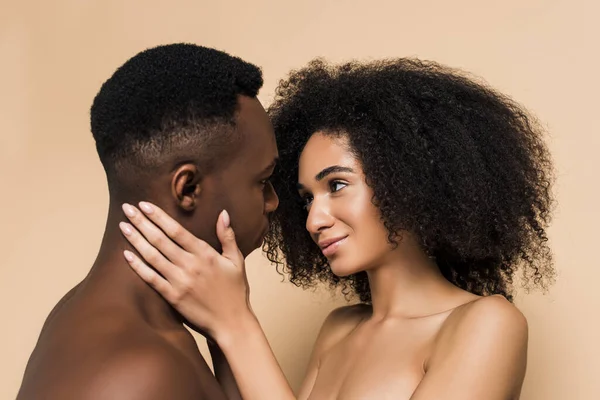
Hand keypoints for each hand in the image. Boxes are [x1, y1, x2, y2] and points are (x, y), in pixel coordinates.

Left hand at [118, 202, 254, 339]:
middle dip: (142, 222)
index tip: (145, 204)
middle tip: (127, 208)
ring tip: (123, 226)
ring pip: (152, 256)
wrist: (232, 323)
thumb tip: (223, 214)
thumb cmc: (235, 291)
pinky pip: (151, 278)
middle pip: (160, 240)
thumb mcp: (236, 261)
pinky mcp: (172, 297)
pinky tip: (126, 255)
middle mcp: (190, 265)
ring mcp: (179, 281)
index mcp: (205, 254)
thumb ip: (227, 236)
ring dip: (136, 240)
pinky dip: (137, 266)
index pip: (177, 231)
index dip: (159, 217)